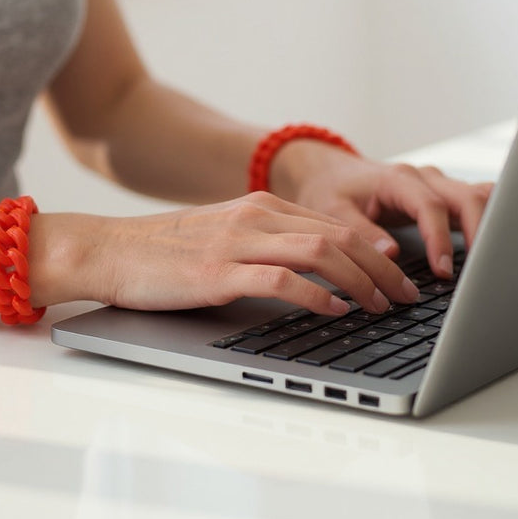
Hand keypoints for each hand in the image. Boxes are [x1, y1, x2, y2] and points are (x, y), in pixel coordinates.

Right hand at [91, 193, 421, 316]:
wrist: (110, 250)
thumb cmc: (167, 253)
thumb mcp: (227, 238)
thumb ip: (270, 245)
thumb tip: (321, 275)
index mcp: (262, 207)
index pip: (337, 226)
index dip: (378, 254)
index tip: (402, 280)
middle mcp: (256, 217)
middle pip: (340, 236)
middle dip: (383, 269)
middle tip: (408, 299)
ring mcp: (238, 242)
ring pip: (320, 253)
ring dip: (361, 282)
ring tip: (383, 307)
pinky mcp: (218, 272)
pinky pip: (281, 279)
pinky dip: (316, 295)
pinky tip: (336, 311)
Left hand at [270, 143, 492, 277]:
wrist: (332, 173)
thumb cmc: (331, 190)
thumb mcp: (333, 211)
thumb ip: (361, 231)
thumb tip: (391, 255)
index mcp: (397, 179)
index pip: (430, 206)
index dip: (440, 239)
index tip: (444, 271)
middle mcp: (425, 178)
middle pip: (468, 197)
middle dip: (479, 233)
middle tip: (479, 273)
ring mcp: (438, 185)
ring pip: (481, 196)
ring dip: (492, 226)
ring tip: (494, 264)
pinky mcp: (445, 196)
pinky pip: (477, 204)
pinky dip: (489, 223)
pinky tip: (492, 251)